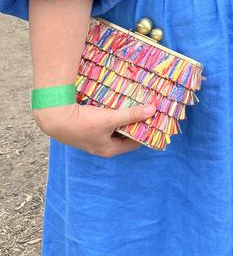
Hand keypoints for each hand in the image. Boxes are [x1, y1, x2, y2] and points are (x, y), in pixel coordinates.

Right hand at [33, 101, 155, 156]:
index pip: (135, 143)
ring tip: (132, 106)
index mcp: (110, 150)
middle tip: (144, 111)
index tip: (153, 120)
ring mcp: (92, 139)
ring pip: (113, 129)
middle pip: (124, 135)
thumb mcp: (110, 118)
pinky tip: (113, 105)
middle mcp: (102, 147)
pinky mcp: (85, 130)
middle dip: (133, 124)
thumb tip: (152, 110)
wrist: (54, 118)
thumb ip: (131, 114)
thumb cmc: (83, 122)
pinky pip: (104, 124)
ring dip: (122, 119)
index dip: (145, 131)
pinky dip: (110, 116)